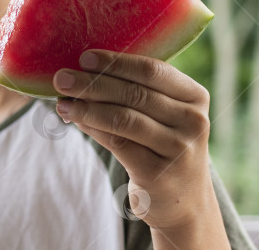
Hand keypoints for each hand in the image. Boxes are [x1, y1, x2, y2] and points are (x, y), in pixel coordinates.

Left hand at [53, 49, 225, 240]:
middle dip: (93, 83)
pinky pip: (118, 143)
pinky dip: (93, 129)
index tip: (84, 57)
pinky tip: (76, 121)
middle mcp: (193, 121)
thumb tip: (84, 70)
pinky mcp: (159, 174)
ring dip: (87, 108)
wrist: (184, 200)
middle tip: (62, 78)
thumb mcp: (163, 114)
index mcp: (196, 96)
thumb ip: (136, 91)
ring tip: (62, 103)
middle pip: (135, 93)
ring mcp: (179, 149)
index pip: (152, 71)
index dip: (116, 62)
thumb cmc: (164, 145)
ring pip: (123, 119)